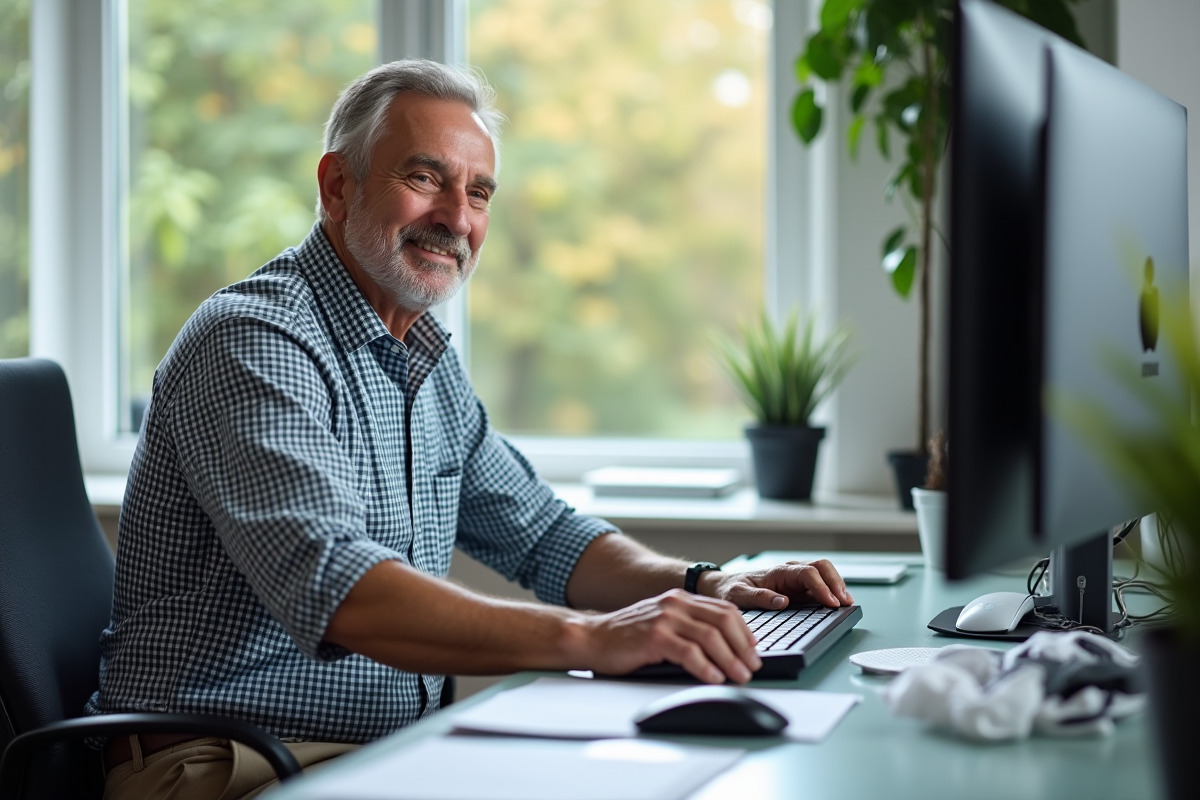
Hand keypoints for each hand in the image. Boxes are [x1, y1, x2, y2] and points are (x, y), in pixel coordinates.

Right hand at [574, 589, 761, 683]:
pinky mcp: (654, 636)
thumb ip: (688, 627)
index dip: (744, 631)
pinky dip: (706, 667)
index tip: (753, 651)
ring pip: (710, 636)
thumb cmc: (626, 637)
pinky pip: (689, 652)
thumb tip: (724, 649)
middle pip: (723, 621)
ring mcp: (665, 618)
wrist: (591, 638)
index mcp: (681, 598)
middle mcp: (675, 603)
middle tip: (752, 667)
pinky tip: (713, 678)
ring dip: (730, 660)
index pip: (725, 609)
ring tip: (738, 676)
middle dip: (742, 647)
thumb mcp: (662, 623)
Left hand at [698, 559, 854, 610]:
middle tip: (845, 602)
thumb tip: (783, 601)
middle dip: (836, 582)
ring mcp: (796, 579)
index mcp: (778, 571)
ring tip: (848, 603)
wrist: (726, 587)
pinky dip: (832, 592)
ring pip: (824, 573)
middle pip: (821, 567)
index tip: (831, 602)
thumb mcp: (739, 595)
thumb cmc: (732, 589)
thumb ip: (759, 597)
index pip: (807, 573)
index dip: (821, 586)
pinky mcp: (799, 589)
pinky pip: (821, 585)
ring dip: (838, 586)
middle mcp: (790, 572)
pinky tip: (839, 604)